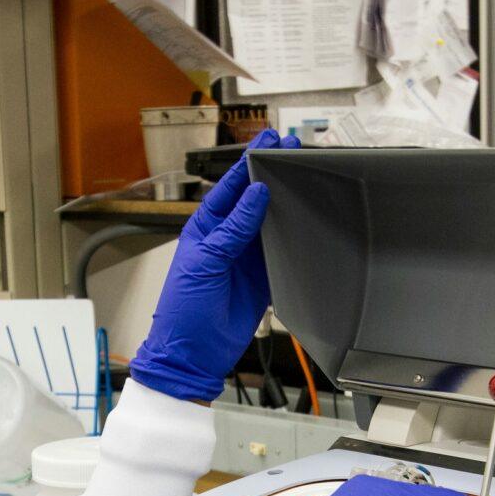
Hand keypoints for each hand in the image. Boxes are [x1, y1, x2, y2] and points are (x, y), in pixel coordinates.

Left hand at [127, 128, 298, 402]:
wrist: (193, 354)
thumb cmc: (183, 309)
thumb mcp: (205, 261)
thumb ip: (233, 228)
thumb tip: (256, 193)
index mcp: (206, 227)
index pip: (231, 187)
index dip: (249, 163)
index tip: (268, 142)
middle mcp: (228, 238)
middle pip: (255, 199)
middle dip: (273, 175)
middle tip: (295, 149)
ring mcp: (247, 257)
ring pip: (271, 222)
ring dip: (288, 203)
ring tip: (308, 176)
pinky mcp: (264, 278)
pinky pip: (282, 252)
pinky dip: (296, 239)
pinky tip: (311, 221)